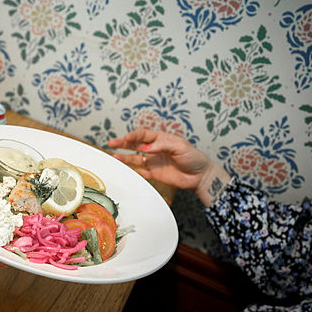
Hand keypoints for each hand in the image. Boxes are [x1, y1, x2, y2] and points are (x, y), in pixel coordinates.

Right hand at [108, 129, 230, 206]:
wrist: (200, 176)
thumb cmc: (193, 157)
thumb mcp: (180, 147)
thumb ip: (162, 145)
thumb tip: (145, 148)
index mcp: (161, 139)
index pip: (144, 135)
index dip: (134, 135)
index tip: (127, 138)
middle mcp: (155, 150)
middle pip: (136, 145)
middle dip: (123, 143)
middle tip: (111, 143)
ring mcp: (154, 162)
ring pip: (135, 158)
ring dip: (124, 157)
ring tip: (113, 156)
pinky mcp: (155, 174)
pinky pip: (140, 171)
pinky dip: (132, 170)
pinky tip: (123, 168)